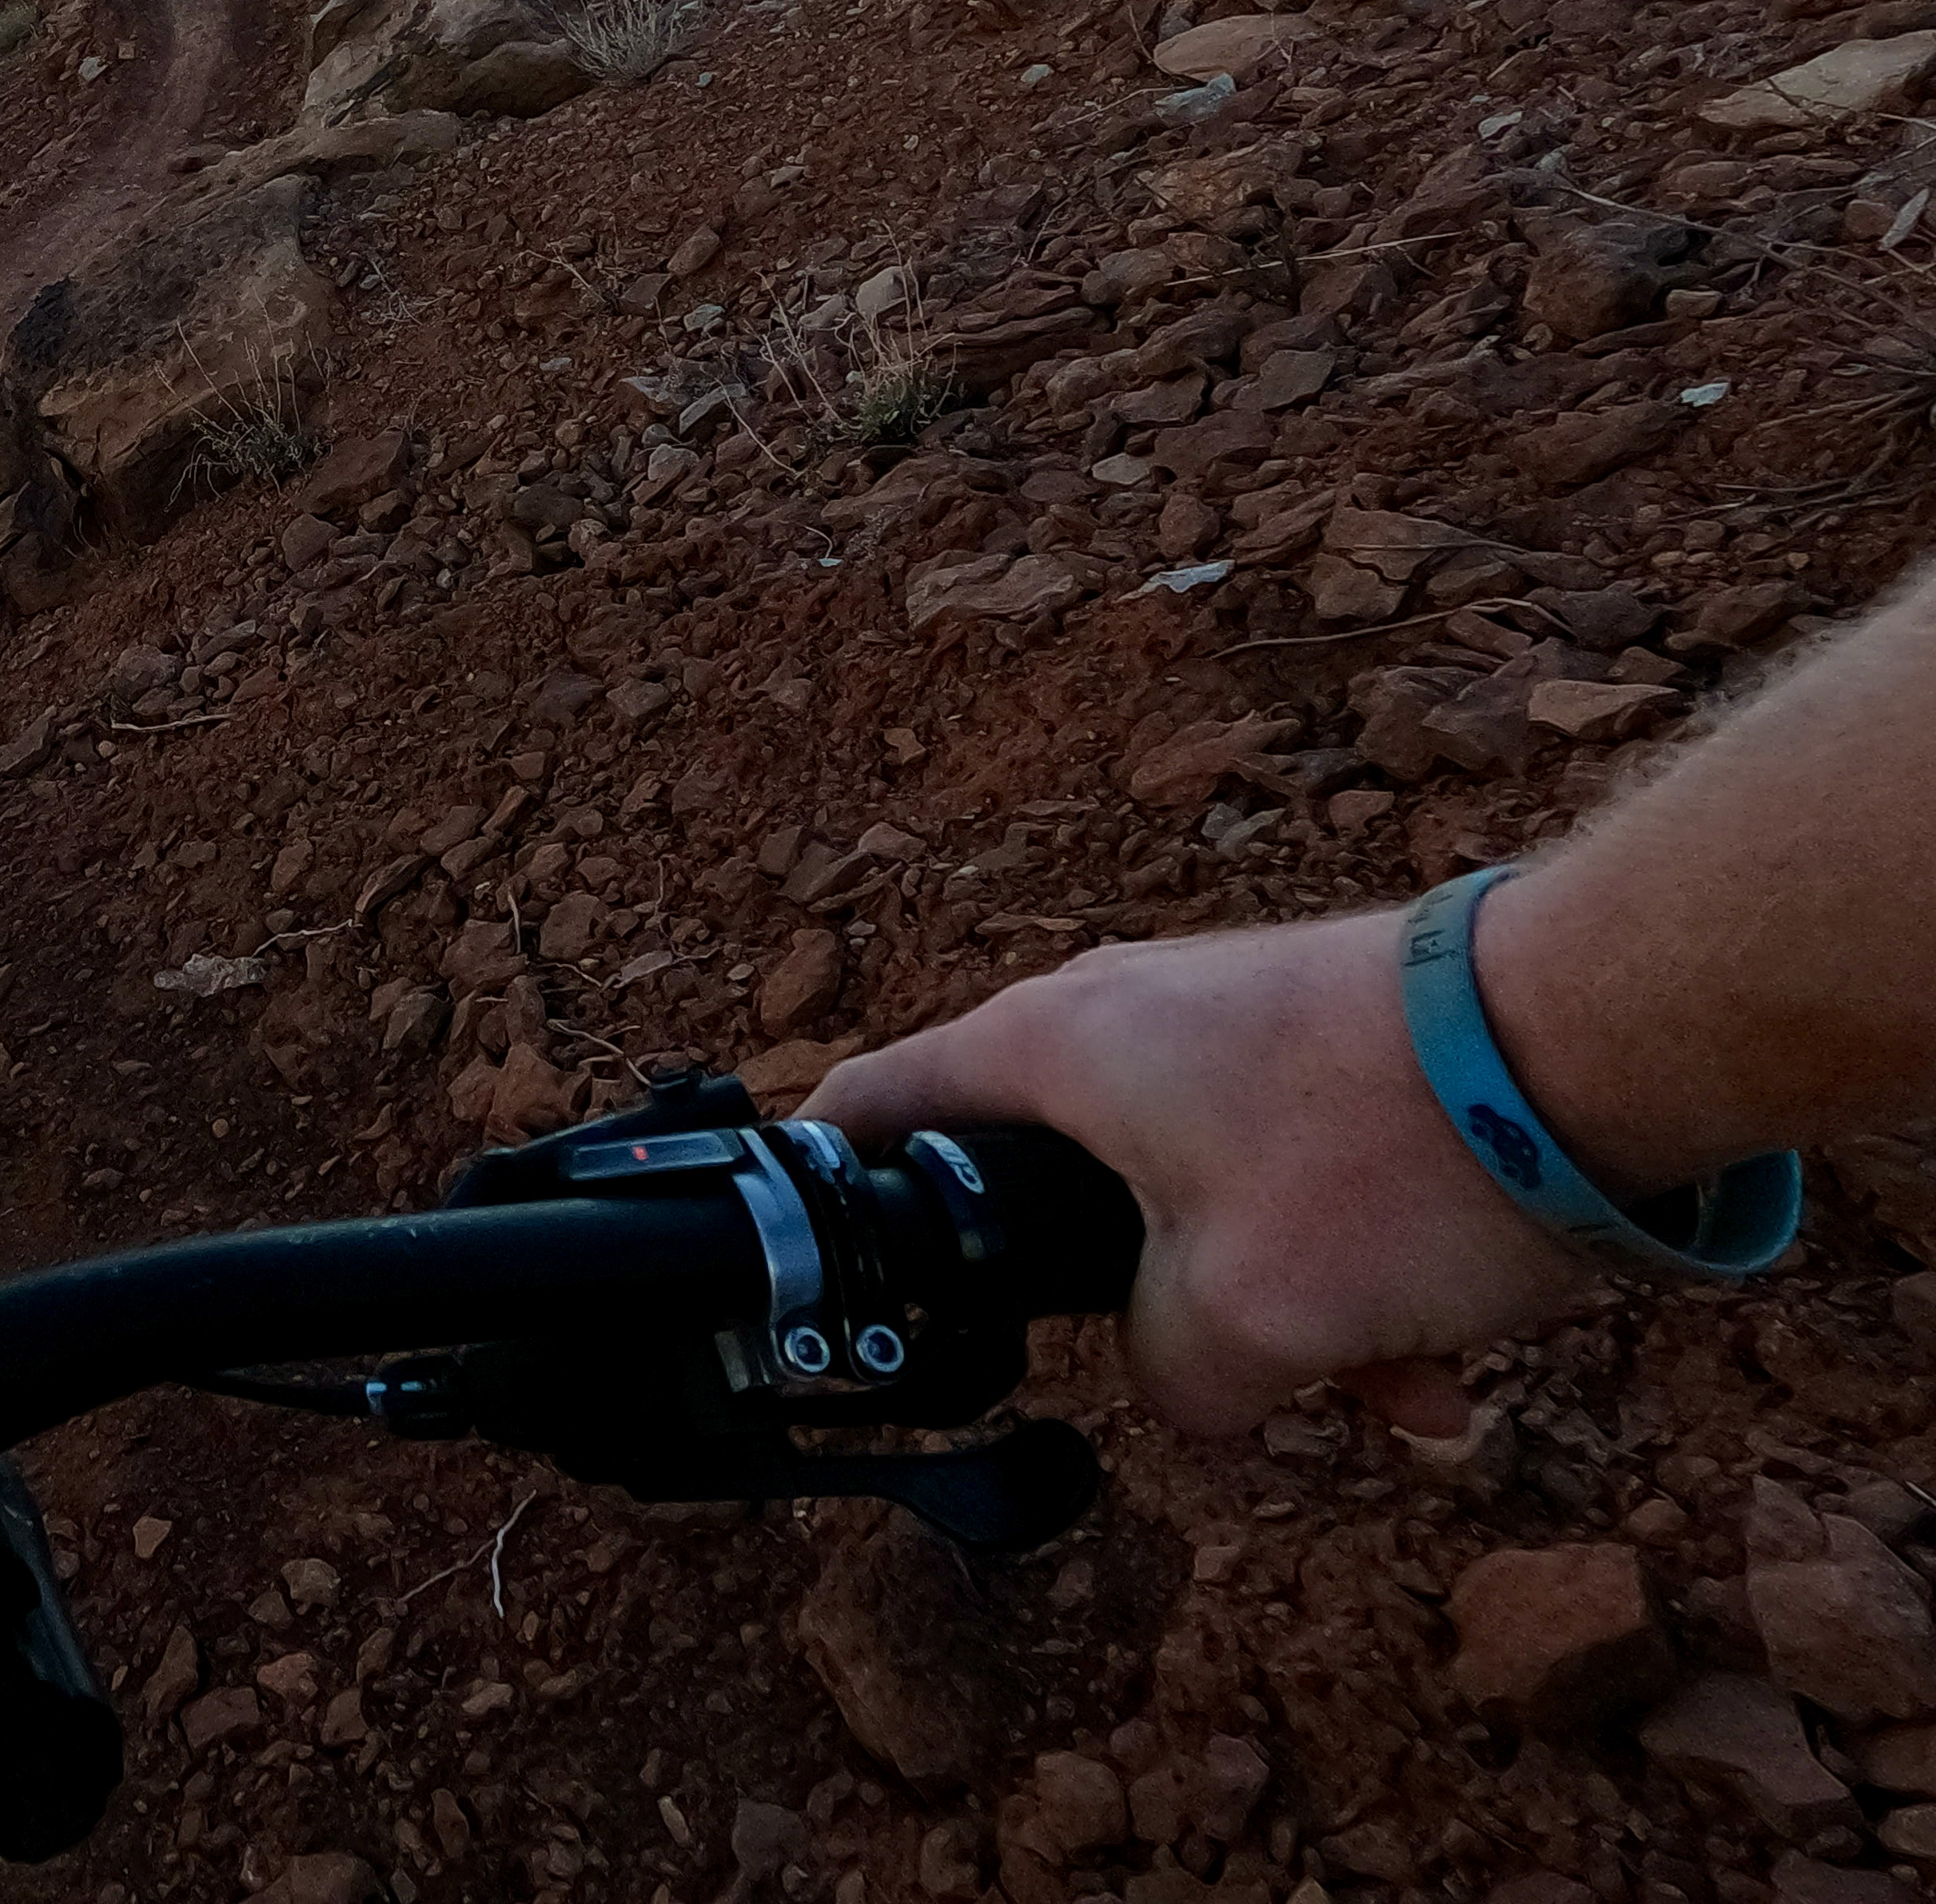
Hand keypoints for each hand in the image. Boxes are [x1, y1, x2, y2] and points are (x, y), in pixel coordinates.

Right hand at [800, 911, 1595, 1438]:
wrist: (1592, 1037)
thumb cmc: (1386, 1156)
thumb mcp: (1245, 1321)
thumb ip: (1175, 1381)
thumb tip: (1193, 1389)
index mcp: (1047, 1047)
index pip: (871, 1103)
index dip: (823, 1184)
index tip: (810, 1257)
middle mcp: (1120, 1010)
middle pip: (1057, 1184)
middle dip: (1137, 1311)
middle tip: (1195, 1381)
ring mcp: (1229, 1016)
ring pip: (1199, 1196)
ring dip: (1278, 1308)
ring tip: (1392, 1392)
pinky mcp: (1329, 1034)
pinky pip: (1295, 1173)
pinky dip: (1349, 1265)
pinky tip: (1445, 1356)